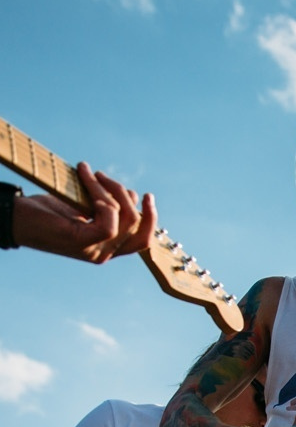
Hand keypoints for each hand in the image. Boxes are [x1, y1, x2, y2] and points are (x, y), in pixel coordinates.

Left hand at [12, 164, 156, 261]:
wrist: (13, 219)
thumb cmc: (43, 211)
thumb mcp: (82, 207)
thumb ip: (107, 205)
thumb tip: (132, 194)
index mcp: (106, 248)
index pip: (142, 240)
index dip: (151, 219)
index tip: (147, 195)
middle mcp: (104, 254)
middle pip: (139, 231)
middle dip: (131, 200)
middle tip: (105, 176)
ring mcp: (95, 251)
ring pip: (125, 221)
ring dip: (110, 190)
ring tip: (88, 172)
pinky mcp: (83, 243)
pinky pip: (108, 222)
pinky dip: (101, 198)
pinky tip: (84, 180)